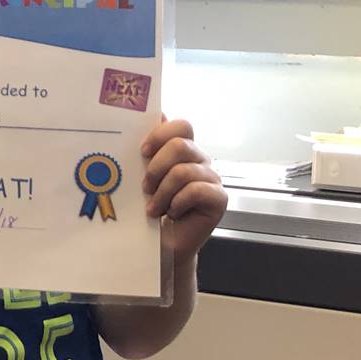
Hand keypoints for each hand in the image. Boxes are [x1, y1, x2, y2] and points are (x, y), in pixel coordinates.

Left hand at [141, 117, 226, 264]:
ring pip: (184, 171)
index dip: (160, 134)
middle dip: (156, 168)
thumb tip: (156, 115)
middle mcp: (199, 160)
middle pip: (180, 145)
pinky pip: (196, 191)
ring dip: (162, 193)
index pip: (181, 126)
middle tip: (145, 188)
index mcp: (183, 150)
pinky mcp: (218, 198)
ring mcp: (211, 178)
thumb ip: (149, 149)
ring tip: (154, 208)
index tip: (142, 152)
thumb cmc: (151, 209)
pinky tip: (172, 213)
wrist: (162, 244)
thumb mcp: (142, 177)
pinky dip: (177, 203)